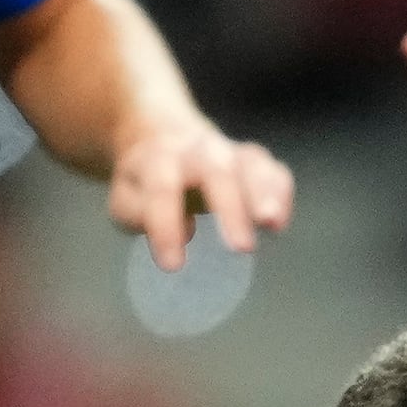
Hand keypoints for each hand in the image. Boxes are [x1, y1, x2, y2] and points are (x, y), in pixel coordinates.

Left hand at [113, 111, 292, 271]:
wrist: (165, 140)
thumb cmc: (145, 184)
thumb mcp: (126, 199)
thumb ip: (140, 214)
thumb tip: (188, 231)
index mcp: (159, 158)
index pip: (162, 188)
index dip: (167, 226)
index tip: (172, 266)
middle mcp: (198, 150)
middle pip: (217, 171)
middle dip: (231, 208)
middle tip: (241, 249)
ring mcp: (231, 153)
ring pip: (251, 166)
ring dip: (264, 194)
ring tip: (271, 224)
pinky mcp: (255, 163)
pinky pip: (274, 172)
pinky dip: (280, 195)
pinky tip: (278, 224)